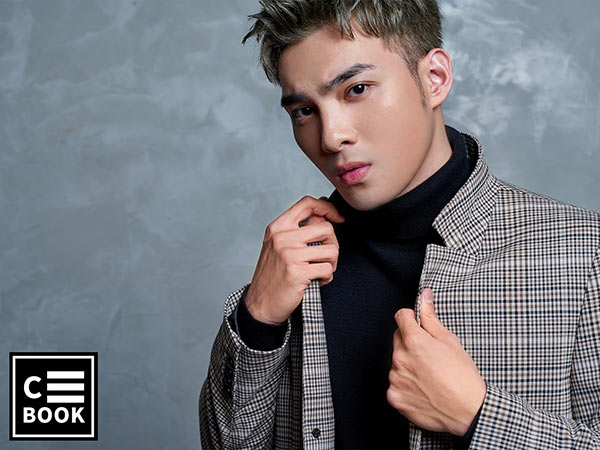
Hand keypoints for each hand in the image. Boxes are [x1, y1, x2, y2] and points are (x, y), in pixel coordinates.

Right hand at [245, 195, 343, 324]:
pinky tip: (316, 281)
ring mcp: (290, 254)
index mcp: (278, 227)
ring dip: (332, 264)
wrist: (260, 305)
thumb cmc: (272, 275)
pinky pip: (328, 269)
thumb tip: (323, 213)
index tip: (337, 218)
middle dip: (333, 244)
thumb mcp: (279, 246)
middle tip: (326, 258)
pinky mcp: (298, 272)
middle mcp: (282, 238)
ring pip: (332, 250)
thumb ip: (298, 229)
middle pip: (326, 228)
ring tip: (320, 271)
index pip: (307, 203)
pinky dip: (327, 278)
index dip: (327, 207)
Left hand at [386, 288, 486, 435]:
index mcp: (414, 341)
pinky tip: (422, 388)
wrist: (468, 411)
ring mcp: (395, 378)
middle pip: (398, 339)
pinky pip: (395, 384)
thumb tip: (424, 296)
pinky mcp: (394, 397)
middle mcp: (400, 358)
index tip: (418, 325)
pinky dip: (405, 385)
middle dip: (410, 342)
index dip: (411, 318)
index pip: (401, 317)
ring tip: (428, 374)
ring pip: (396, 362)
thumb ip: (430, 317)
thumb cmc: (462, 376)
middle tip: (430, 355)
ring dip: (407, 364)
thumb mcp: (449, 341)